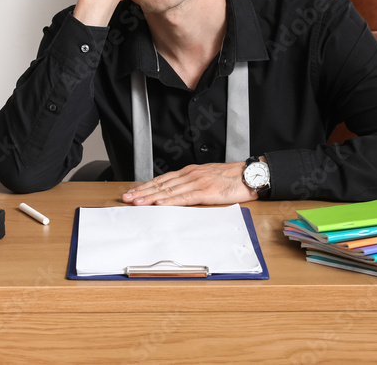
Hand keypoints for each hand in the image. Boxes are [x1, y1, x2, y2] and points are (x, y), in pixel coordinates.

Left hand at [121, 162, 257, 205]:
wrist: (250, 175)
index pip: (163, 180)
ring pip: (169, 191)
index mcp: (190, 172)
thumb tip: (179, 194)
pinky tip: (159, 203)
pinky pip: (184, 197)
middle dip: (142, 192)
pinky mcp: (206, 192)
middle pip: (162, 185)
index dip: (146, 186)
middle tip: (126, 198)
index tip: (133, 193)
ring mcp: (198, 182)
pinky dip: (170, 201)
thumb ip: (193, 185)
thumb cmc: (232, 179)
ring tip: (136, 202)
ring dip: (151, 197)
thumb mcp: (208, 178)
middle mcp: (191, 175)